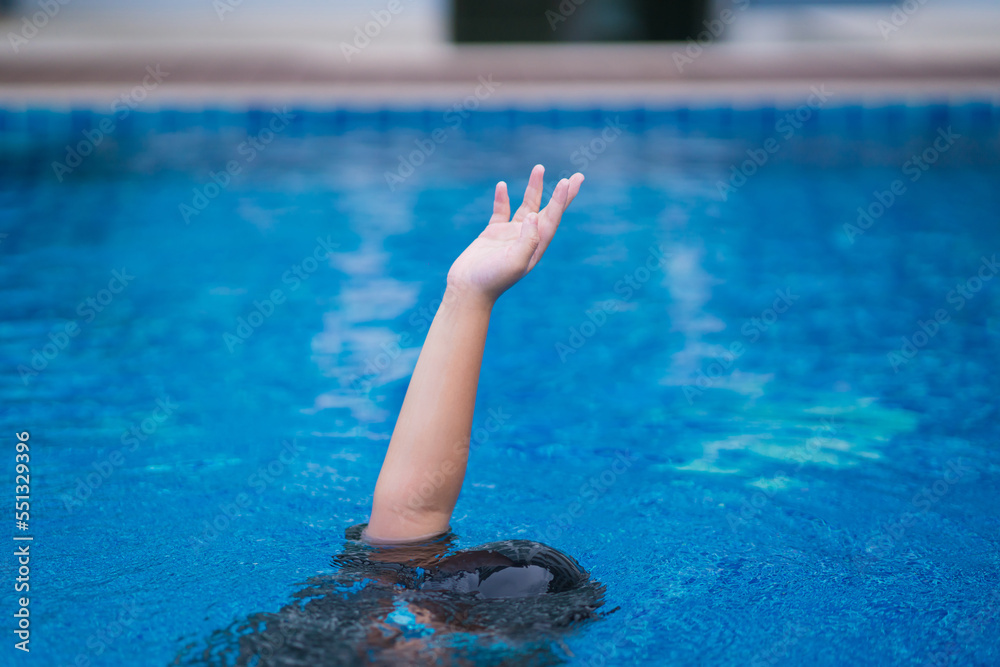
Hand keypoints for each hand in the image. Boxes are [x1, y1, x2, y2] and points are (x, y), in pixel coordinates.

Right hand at [446, 165, 584, 302]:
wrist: (468, 290)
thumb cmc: (492, 279)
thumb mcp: (514, 261)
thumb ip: (527, 239)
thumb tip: (534, 215)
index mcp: (536, 246)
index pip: (553, 218)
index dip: (561, 200)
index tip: (569, 182)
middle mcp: (527, 238)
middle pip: (548, 210)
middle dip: (562, 194)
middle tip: (578, 177)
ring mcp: (510, 235)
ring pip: (526, 206)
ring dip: (534, 188)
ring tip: (539, 168)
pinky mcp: (493, 234)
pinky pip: (501, 211)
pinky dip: (502, 198)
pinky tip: (502, 186)